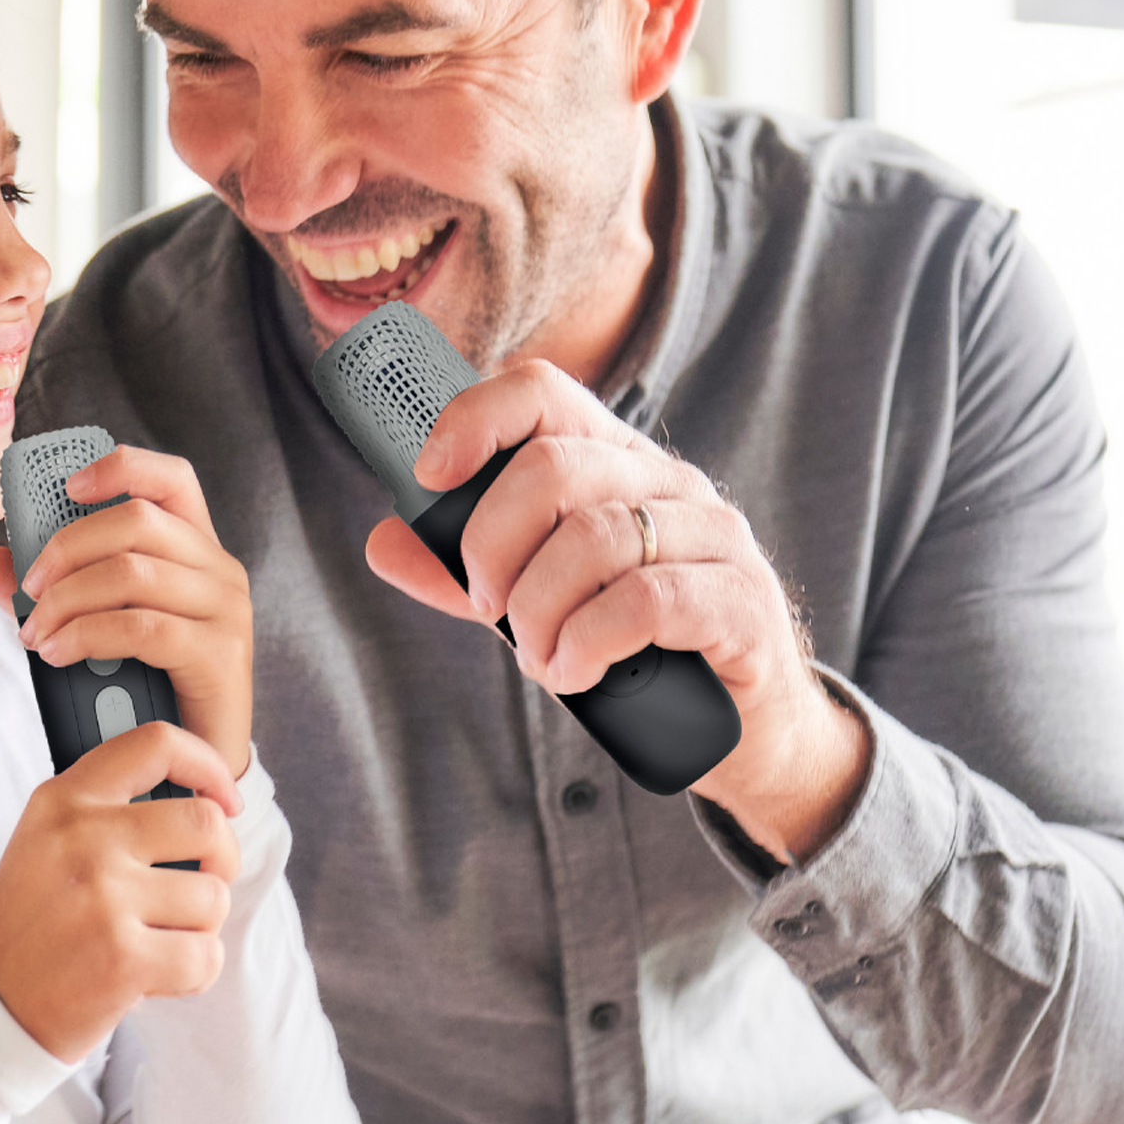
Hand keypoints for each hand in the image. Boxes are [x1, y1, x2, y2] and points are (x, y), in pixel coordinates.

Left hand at [0, 443, 253, 778]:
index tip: (66, 487)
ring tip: (35, 632)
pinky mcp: (221, 654)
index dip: (120, 467)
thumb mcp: (91, 626)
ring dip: (68, 599)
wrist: (191, 766)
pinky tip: (58, 654)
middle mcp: (219, 569)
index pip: (171, 478)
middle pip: (137, 520)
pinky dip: (87, 635)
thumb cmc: (143, 690)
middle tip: (28, 588)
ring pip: (132, 572)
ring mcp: (226, 610)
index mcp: (194, 549)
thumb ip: (47, 590)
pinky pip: (142, 626)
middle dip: (67, 547)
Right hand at [0, 721, 242, 1061]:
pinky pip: (207, 955)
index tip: (223, 797)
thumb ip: (107, 806)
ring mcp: (104, 898)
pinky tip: (158, 975)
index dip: (206, 764)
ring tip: (160, 938)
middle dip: (223, 859)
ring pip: (213, 897)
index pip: (156, 744)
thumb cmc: (32, 920)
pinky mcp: (122, 959)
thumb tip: (202, 794)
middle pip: (206, 823)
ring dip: (202, 926)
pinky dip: (196, 972)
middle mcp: (83, 838)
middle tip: (203, 881)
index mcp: (64, 799)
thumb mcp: (46, 837)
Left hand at [365, 356, 870, 859]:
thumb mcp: (537, 602)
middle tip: (487, 606)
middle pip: (554, 466)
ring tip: (539, 658)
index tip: (429, 475)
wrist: (742, 730)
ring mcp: (712, 535)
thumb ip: (465, 573)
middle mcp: (666, 481)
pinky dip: (589, 641)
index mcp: (611, 461)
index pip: (541, 392)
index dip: (474, 419)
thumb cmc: (632, 648)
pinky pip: (645, 599)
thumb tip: (381, 542)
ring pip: (594, 536)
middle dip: (493, 544)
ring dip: (540, 610)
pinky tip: (575, 674)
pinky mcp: (742, 599)